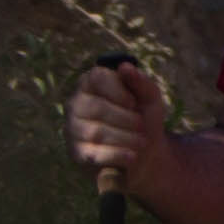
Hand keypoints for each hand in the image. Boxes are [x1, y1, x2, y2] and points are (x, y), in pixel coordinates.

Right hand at [67, 58, 164, 184]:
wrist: (145, 154)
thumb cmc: (144, 118)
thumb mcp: (150, 98)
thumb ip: (141, 81)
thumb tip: (124, 67)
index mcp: (90, 83)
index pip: (97, 77)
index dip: (118, 90)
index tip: (134, 103)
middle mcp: (76, 103)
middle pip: (97, 107)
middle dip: (126, 119)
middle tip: (141, 126)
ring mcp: (73, 129)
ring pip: (97, 132)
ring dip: (126, 138)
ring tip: (141, 142)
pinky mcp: (77, 153)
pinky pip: (95, 154)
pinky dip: (118, 155)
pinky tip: (132, 156)